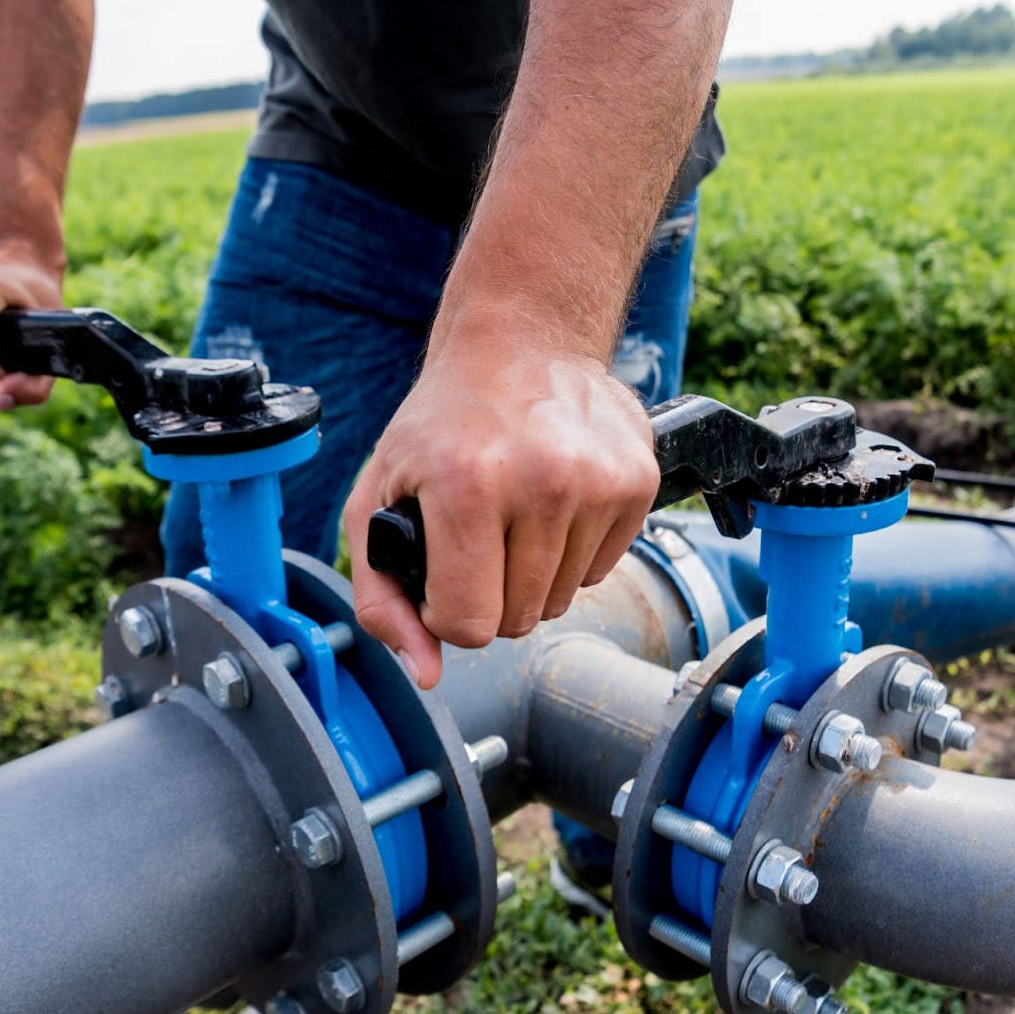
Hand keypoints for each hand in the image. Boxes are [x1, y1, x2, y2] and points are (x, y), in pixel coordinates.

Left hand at [344, 332, 658, 688]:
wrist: (520, 341)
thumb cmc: (442, 423)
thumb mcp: (376, 497)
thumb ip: (381, 598)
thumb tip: (426, 672)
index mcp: (467, 485)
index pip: (469, 625)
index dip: (447, 612)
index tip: (441, 572)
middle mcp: (542, 482)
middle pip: (519, 620)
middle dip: (489, 594)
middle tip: (476, 536)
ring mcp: (599, 480)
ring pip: (561, 600)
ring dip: (531, 574)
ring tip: (513, 513)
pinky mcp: (638, 480)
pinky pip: (600, 570)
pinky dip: (571, 551)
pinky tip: (551, 502)